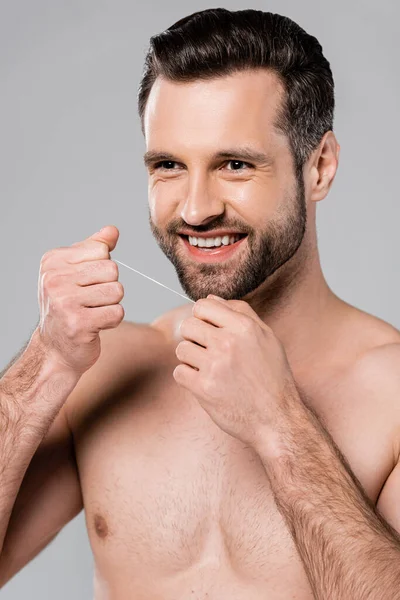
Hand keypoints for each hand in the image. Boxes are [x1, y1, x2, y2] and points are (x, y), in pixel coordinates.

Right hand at [36, 225, 123, 374]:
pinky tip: (95, 325)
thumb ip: (94, 248)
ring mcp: (64, 302)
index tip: (85, 284)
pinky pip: (117, 313)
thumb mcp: (75, 272)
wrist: (55, 348)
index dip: (102, 269)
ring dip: (111, 305)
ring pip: (117, 291)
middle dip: (109, 287)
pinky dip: (112, 320)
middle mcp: (54, 279)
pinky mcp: (78, 324)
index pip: (102, 250)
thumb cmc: (68, 306)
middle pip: (112, 270)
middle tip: (91, 301)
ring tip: (92, 312)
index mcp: (53, 261)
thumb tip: (112, 231)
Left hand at [173, 295, 297, 446]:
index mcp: (244, 327)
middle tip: (207, 351)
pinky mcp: (204, 388)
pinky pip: (179, 372)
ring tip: (209, 369)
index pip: (203, 305)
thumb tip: (211, 298)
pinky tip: (205, 383)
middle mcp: (228, 343)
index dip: (202, 316)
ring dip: (191, 359)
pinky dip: (188, 378)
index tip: (208, 330)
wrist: (277, 419)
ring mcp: (215, 366)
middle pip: (188, 325)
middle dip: (193, 337)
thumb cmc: (273, 378)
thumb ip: (241, 313)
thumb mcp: (267, 338)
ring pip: (181, 349)